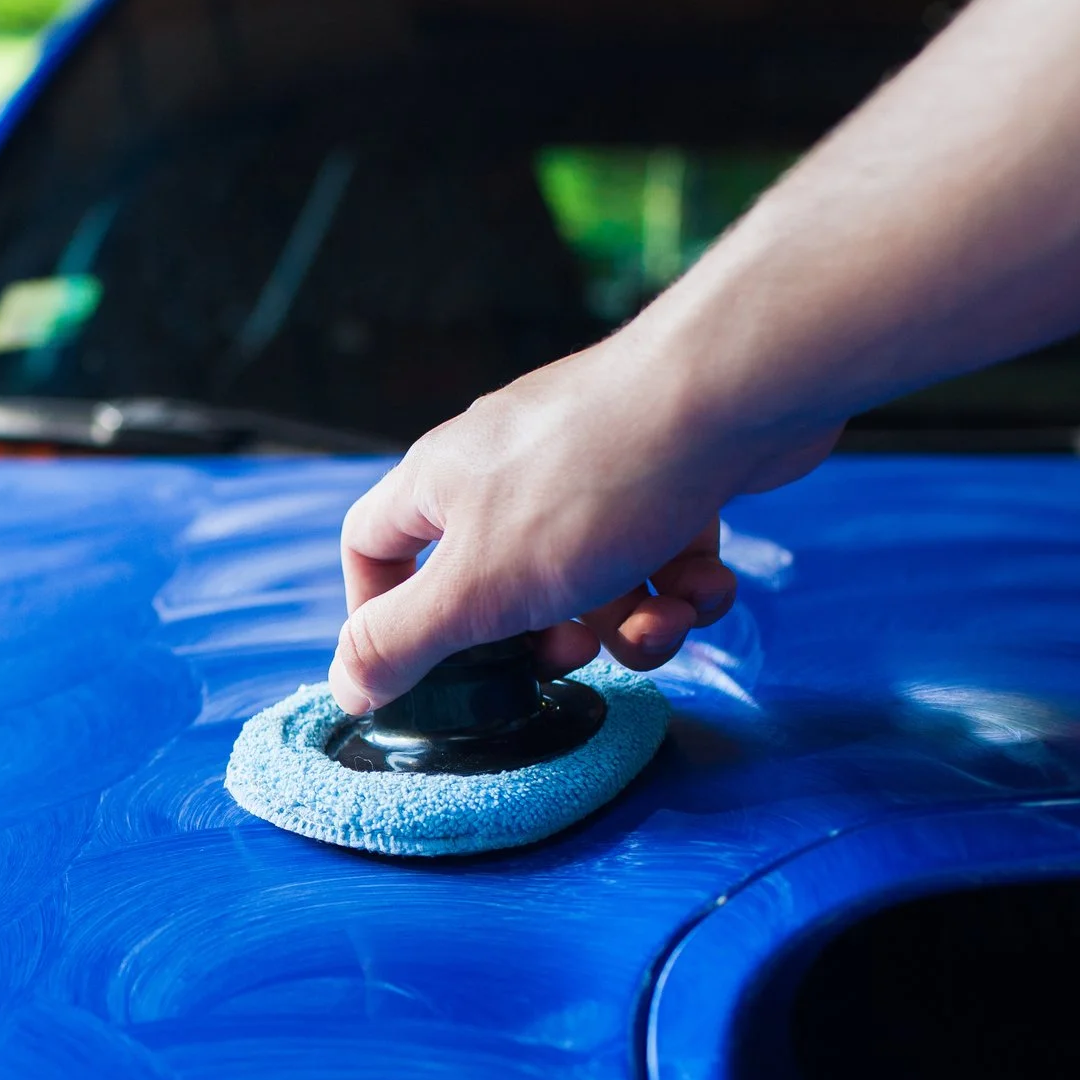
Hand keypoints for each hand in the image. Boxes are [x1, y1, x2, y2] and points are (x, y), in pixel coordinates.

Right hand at [329, 332, 839, 712]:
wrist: (732, 395)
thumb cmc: (591, 485)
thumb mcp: (476, 589)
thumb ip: (402, 642)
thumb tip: (347, 684)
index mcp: (440, 482)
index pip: (372, 545)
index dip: (382, 613)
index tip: (424, 667)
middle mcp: (505, 466)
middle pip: (496, 581)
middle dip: (544, 635)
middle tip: (576, 652)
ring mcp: (585, 464)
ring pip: (588, 578)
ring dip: (630, 621)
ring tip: (668, 619)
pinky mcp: (663, 468)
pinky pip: (654, 550)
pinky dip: (681, 583)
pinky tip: (706, 583)